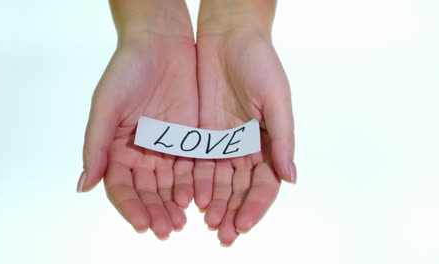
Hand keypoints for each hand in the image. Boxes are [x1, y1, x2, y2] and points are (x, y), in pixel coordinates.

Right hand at [78, 0, 196, 238]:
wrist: (160, 43)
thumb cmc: (127, 70)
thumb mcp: (107, 105)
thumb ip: (96, 145)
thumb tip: (83, 185)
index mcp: (116, 148)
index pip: (121, 187)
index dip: (130, 208)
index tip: (141, 225)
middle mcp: (141, 152)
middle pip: (147, 191)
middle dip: (155, 212)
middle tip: (166, 230)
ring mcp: (166, 147)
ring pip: (170, 184)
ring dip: (174, 204)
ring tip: (182, 221)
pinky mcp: (189, 138)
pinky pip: (192, 166)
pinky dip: (193, 184)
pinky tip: (197, 198)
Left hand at [194, 1, 295, 244]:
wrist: (229, 36)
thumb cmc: (260, 62)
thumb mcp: (276, 99)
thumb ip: (282, 139)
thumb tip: (292, 178)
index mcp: (268, 141)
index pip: (265, 183)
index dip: (255, 205)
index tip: (243, 224)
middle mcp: (246, 146)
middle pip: (240, 188)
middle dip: (233, 211)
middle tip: (223, 235)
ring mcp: (222, 141)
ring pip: (219, 180)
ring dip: (214, 202)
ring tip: (207, 222)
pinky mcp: (201, 132)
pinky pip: (198, 162)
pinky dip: (196, 182)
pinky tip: (191, 198)